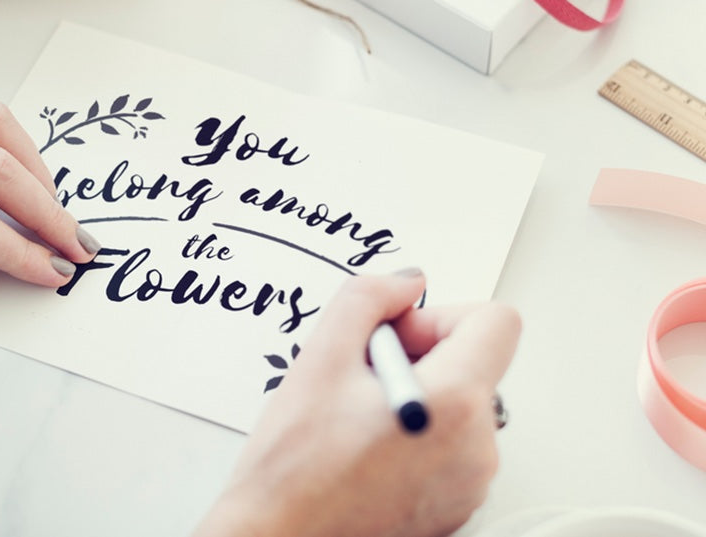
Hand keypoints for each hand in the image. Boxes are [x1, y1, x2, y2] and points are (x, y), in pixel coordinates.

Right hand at [194, 268, 519, 536]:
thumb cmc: (294, 465)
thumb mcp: (320, 357)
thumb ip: (368, 298)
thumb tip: (404, 284)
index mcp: (455, 404)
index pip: (496, 322)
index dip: (441, 315)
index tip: (398, 334)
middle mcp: (477, 449)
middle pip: (475, 363)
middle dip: (421, 355)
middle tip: (362, 376)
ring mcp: (470, 484)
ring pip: (461, 403)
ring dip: (417, 393)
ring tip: (359, 416)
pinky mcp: (456, 507)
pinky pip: (453, 445)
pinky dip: (419, 432)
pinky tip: (367, 445)